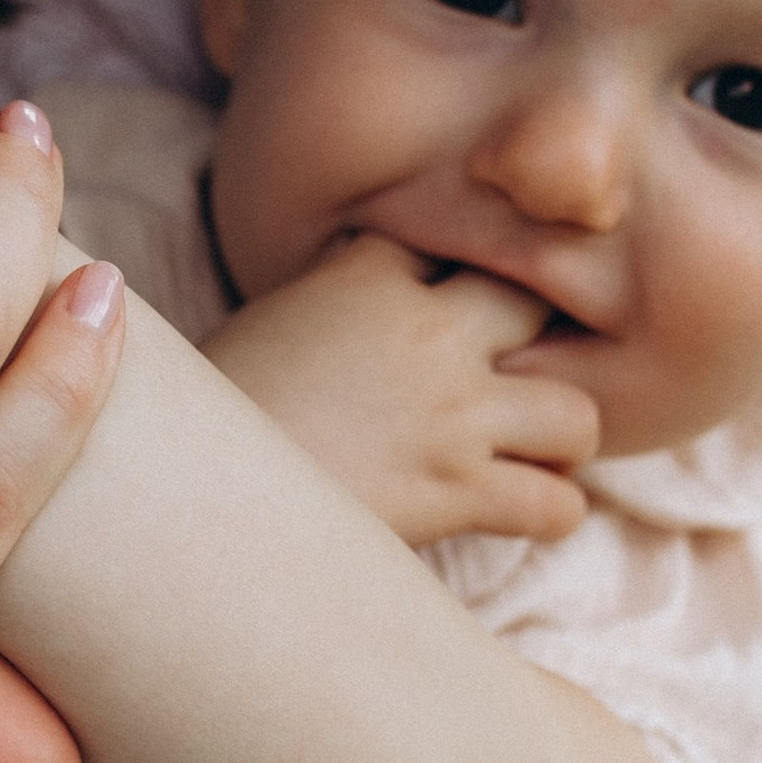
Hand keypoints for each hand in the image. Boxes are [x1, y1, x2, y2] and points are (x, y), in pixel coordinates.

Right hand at [200, 232, 598, 544]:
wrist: (185, 494)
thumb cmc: (207, 418)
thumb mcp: (266, 323)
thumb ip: (333, 306)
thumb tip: (366, 322)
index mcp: (365, 275)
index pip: (451, 249)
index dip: (457, 286)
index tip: (447, 317)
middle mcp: (424, 331)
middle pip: (536, 308)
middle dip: (532, 345)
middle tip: (506, 383)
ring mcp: (451, 414)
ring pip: (576, 415)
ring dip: (557, 439)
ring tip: (525, 453)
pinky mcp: (456, 492)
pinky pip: (556, 505)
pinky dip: (546, 513)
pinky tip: (513, 512)